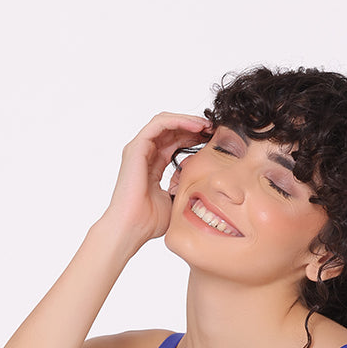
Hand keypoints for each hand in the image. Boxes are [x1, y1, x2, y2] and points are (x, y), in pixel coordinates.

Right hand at [100, 112, 210, 250]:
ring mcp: (139, 150)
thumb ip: (185, 184)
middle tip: (213, 129)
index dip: (194, 138)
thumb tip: (200, 177)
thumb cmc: (149, 221)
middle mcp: (144, 155)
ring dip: (188, 120)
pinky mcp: (137, 148)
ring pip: (165, 122)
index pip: (174, 142)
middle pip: (171, 129)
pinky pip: (159, 124)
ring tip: (206, 125)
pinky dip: (178, 121)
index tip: (212, 139)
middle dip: (193, 126)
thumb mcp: (176, 198)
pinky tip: (196, 127)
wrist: (133, 227)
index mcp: (153, 166)